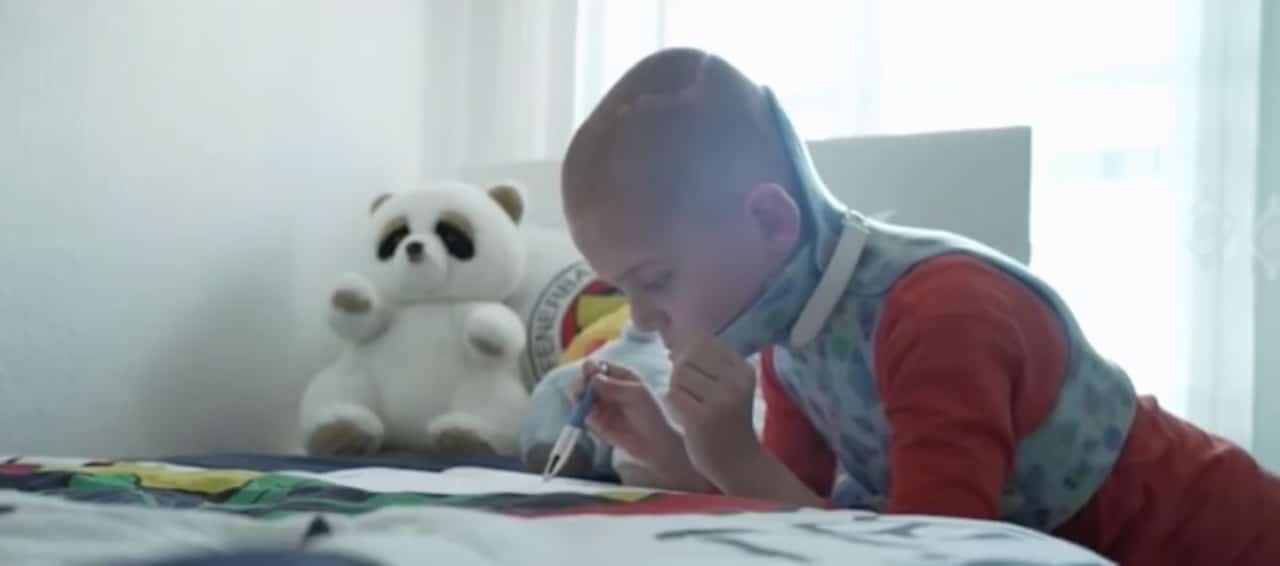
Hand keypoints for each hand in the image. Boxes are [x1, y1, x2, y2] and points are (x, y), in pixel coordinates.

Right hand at [570, 360, 708, 490]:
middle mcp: (608, 389)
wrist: (655, 444)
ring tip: (582, 404)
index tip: (588, 374)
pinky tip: (590, 417)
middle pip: (586, 381)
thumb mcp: (637, 395)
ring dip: (578, 400)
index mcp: (620, 376)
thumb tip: (593, 377)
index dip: (590, 368)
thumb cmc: (652, 415)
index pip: (598, 366)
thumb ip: (614, 386)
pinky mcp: (597, 423)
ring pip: (581, 398)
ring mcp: (602, 406)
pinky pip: (584, 415)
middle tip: (579, 391)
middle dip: (580, 384)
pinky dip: (583, 415)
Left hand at [665, 334, 761, 486]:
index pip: (705, 342)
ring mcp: (720, 400)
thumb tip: (675, 344)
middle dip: (680, 370)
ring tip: (688, 402)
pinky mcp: (702, 418)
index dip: (688, 351)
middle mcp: (735, 382)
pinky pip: (674, 395)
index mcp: (743, 370)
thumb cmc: (729, 422)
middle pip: (689, 357)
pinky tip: (684, 414)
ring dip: (676, 387)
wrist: (739, 462)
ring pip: (679, 374)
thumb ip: (709, 365)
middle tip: (688, 391)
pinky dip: (673, 402)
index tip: (692, 372)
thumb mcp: (730, 388)